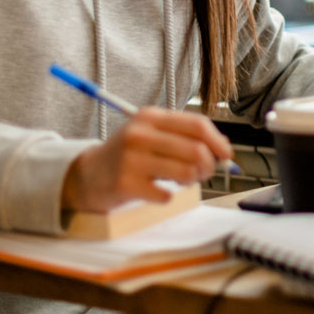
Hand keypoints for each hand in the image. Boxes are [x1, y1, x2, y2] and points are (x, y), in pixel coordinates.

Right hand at [61, 107, 233, 212]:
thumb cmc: (129, 155)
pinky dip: (168, 196)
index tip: (226, 155)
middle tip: (202, 173)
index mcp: (150, 117)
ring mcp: (131, 158)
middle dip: (207, 166)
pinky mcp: (125, 183)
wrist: (87, 175)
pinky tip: (157, 190)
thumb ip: (184, 136)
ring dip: (191, 181)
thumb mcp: (152, 134)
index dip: (218, 141)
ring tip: (181, 180)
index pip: (197, 125)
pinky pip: (166, 194)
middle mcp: (140, 134)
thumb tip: (224, 149)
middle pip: (196, 150)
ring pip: (186, 172)